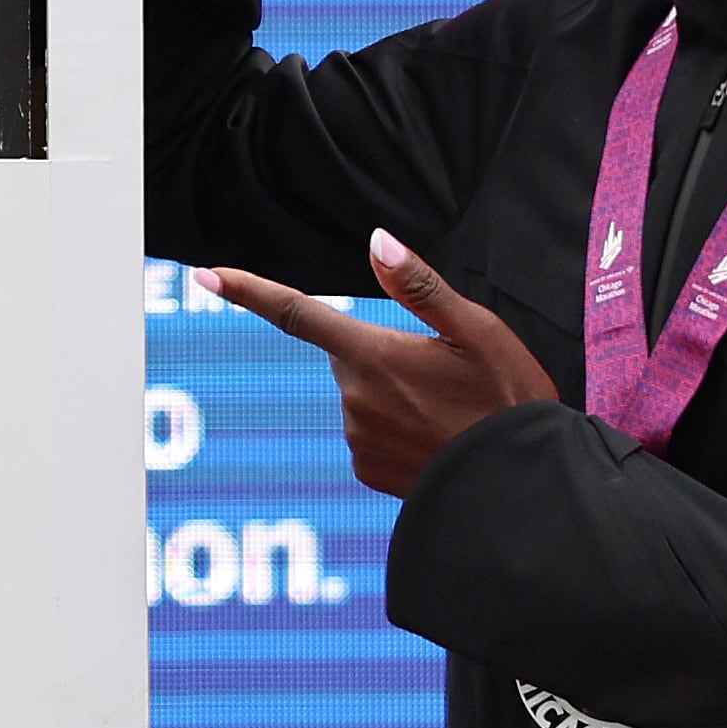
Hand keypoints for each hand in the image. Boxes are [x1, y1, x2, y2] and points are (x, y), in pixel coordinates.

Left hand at [210, 231, 559, 498]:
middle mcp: (354, 397)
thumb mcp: (479, 331)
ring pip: (362, 396)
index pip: (297, 313)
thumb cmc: (508, 402)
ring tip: (449, 412)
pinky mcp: (366, 469)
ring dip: (395, 395)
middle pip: (349, 356)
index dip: (249, 291)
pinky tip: (437, 439)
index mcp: (374, 354)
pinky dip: (397, 429)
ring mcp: (357, 438)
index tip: (206, 276)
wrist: (521, 486)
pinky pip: (370, 433)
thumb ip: (420, 286)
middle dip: (384, 356)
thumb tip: (377, 242)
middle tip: (444, 375)